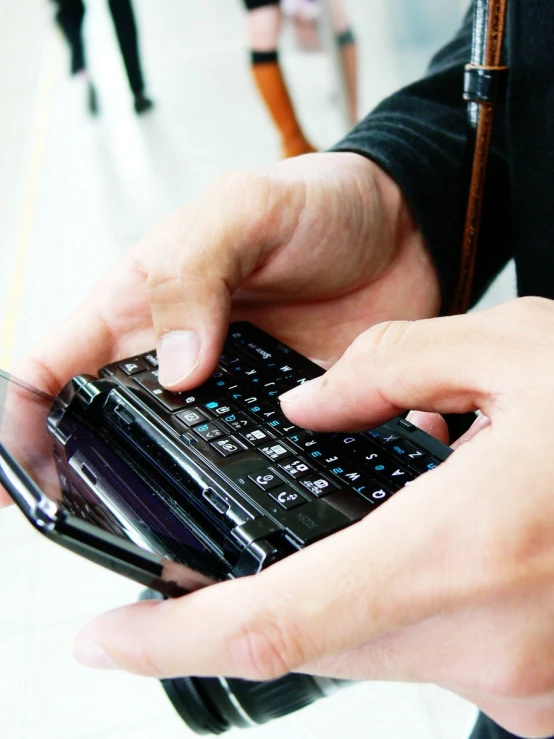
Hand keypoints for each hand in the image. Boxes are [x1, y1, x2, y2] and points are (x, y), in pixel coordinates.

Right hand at [1, 152, 438, 505]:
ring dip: (173, 500)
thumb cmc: (316, 203)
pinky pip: (262, 468)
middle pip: (107, 436)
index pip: (50, 376)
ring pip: (182, 466)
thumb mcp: (243, 212)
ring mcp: (233, 400)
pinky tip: (260, 518)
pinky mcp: (289, 420)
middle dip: (90, 483)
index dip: (17, 427)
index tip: (13, 483)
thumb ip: (196, 277)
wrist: (402, 228)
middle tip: (95, 531)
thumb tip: (177, 372)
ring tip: (175, 546)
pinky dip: (254, 493)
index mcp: (140, 310)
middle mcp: (176, 363)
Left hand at [74, 298, 553, 738]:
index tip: (100, 641)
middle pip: (308, 640)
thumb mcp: (516, 351)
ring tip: (283, 562)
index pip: (271, 620)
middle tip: (176, 592)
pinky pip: (422, 656)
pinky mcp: (536, 690)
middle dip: (228, 618)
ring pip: (366, 650)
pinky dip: (380, 616)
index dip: (168, 641)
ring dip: (314, 607)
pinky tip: (379, 569)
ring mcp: (517, 685)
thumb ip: (393, 369)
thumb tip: (312, 410)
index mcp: (464, 549)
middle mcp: (487, 643)